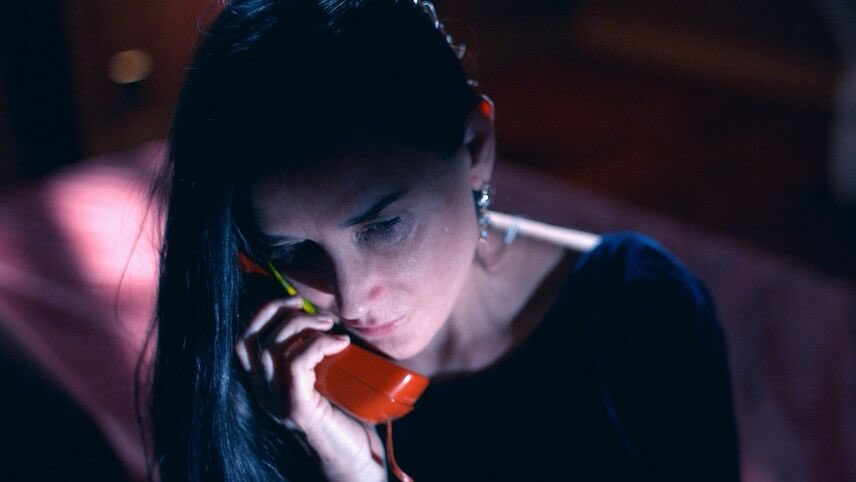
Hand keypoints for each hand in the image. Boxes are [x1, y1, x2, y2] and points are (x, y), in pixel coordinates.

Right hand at [235, 296, 386, 481]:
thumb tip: (325, 313)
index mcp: (264, 384)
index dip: (261, 312)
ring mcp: (276, 403)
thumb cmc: (346, 417)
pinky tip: (340, 343)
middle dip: (275, 310)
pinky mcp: (296, 409)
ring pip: (271, 348)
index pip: (242, 340)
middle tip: (308, 307)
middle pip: (247, 339)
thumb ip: (315, 353)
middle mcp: (263, 393)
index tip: (294, 300)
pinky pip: (295, 364)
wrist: (355, 461)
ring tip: (330, 324)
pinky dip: (317, 344)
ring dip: (302, 326)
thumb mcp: (325, 377)